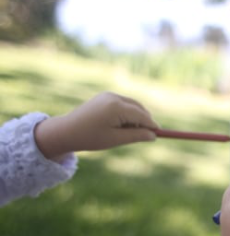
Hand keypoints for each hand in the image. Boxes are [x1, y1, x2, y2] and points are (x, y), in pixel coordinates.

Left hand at [35, 92, 158, 160]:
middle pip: (139, 108)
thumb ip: (137, 136)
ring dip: (136, 118)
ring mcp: (109, 95)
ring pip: (132, 106)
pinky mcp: (105, 97)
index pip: (142, 115)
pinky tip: (118, 126)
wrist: (65, 131)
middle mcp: (114, 97)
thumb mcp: (116, 139)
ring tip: (125, 133)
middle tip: (144, 136)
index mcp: (117, 108)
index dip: (152, 125)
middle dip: (144, 121)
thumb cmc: (90, 138)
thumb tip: (153, 135)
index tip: (159, 134)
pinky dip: (127, 114)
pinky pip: (123, 104)